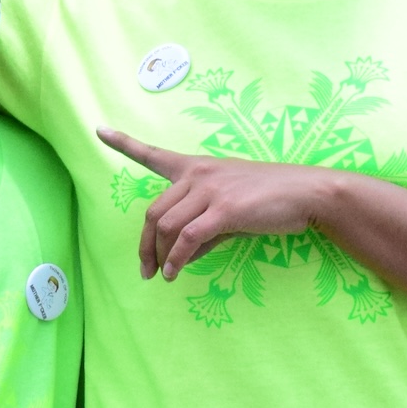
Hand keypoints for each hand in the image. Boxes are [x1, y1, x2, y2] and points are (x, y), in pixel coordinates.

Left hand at [96, 128, 338, 281]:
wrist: (306, 193)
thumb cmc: (269, 200)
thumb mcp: (229, 210)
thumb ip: (201, 228)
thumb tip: (178, 256)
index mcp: (197, 167)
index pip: (154, 155)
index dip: (124, 143)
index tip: (100, 131)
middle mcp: (198, 174)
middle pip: (153, 212)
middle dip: (144, 245)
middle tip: (146, 270)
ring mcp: (210, 190)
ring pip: (166, 227)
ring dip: (159, 256)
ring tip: (163, 275)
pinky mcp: (224, 210)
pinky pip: (187, 238)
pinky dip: (177, 260)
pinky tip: (175, 273)